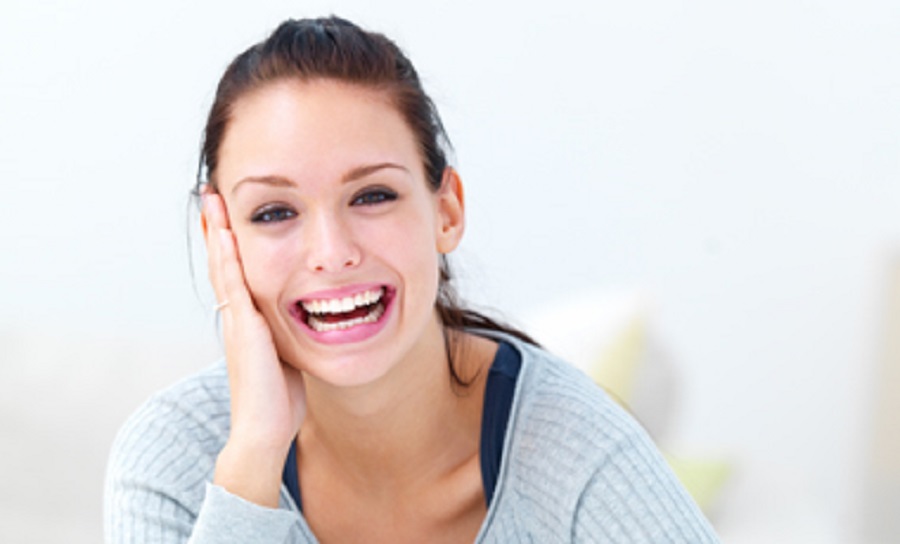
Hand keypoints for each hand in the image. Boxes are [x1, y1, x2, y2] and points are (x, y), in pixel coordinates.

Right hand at [202, 189, 306, 507]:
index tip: (228, 215)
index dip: (230, 245)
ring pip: (223, 267)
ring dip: (218, 232)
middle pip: (223, 263)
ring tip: (211, 199)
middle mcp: (237, 317)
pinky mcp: (245, 330)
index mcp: (247, 323)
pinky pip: (235, 285)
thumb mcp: (288, 357)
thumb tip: (311, 324)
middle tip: (211, 194)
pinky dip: (228, 258)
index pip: (236, 273)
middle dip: (218, 228)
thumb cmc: (280, 401)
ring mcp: (237, 322)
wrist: (264, 432)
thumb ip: (291, 336)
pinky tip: (227, 233)